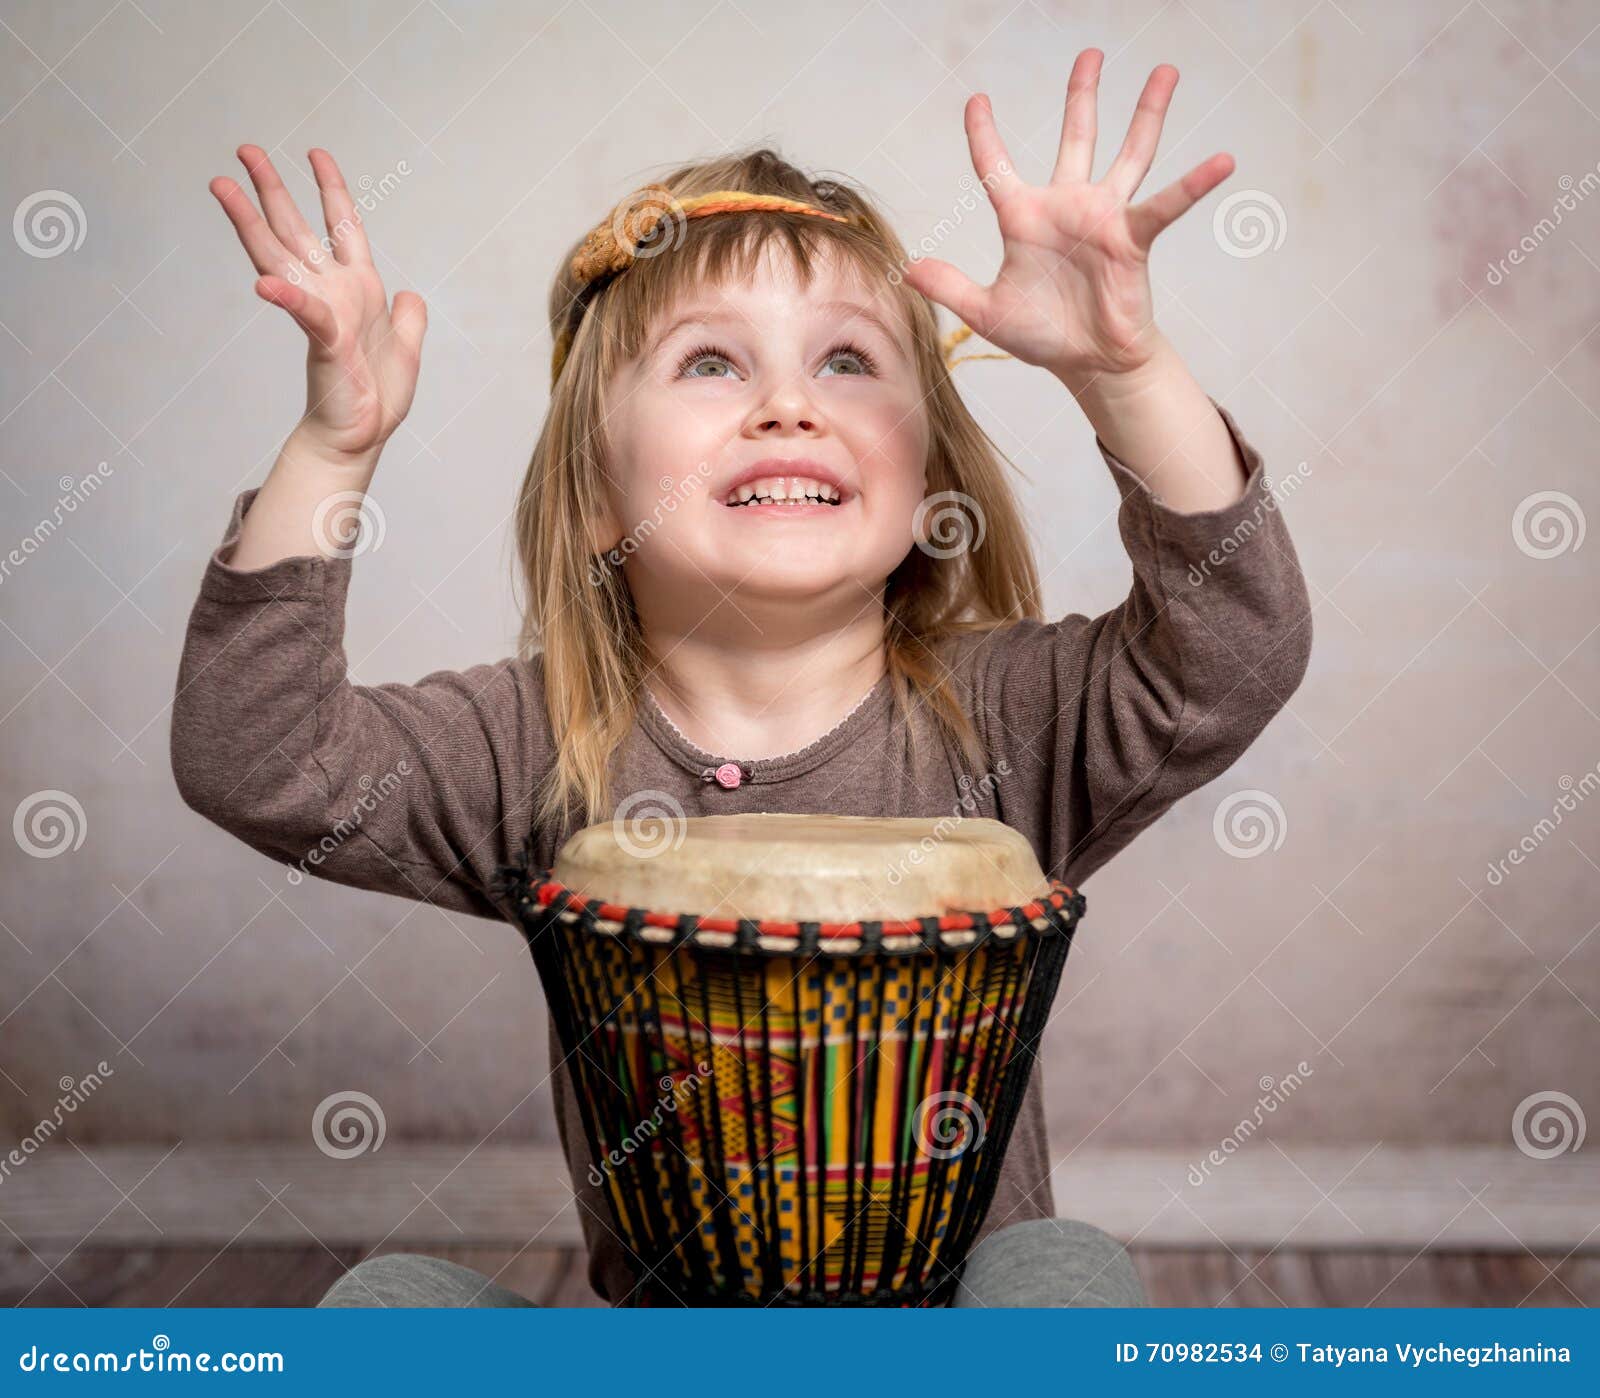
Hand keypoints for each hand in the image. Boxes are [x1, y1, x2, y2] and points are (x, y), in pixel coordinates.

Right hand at [210, 146, 426, 460]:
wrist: (362, 436)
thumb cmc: (377, 397)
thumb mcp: (407, 347)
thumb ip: (410, 317)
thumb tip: (412, 293)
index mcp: (357, 289)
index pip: (342, 226)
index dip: (330, 188)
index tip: (315, 152)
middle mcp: (332, 293)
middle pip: (294, 230)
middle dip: (270, 189)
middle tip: (244, 149)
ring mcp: (325, 314)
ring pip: (281, 258)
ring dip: (250, 222)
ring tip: (222, 186)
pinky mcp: (327, 343)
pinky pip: (306, 314)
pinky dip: (288, 298)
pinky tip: (264, 283)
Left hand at [901, 50, 1232, 391]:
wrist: (1087, 363)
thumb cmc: (1042, 336)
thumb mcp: (986, 312)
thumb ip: (950, 287)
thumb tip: (909, 270)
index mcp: (1023, 218)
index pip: (995, 166)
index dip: (984, 134)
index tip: (977, 100)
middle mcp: (1066, 206)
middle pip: (1075, 136)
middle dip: (1082, 94)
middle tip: (1091, 53)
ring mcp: (1104, 217)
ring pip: (1128, 153)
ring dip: (1147, 113)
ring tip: (1166, 71)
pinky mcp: (1133, 238)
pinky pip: (1166, 205)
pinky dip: (1193, 184)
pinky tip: (1222, 160)